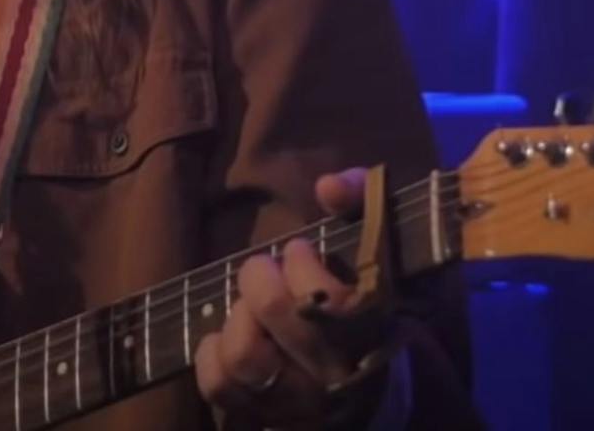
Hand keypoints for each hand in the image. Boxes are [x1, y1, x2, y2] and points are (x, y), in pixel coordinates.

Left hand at [195, 168, 392, 428]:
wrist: (379, 393)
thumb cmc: (373, 308)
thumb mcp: (382, 251)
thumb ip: (364, 204)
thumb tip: (327, 185)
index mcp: (369, 329)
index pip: (325, 294)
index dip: (301, 262)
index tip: (301, 251)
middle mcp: (334, 373)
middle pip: (275, 311)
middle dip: (260, 276)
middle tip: (266, 269)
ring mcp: (298, 403)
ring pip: (244, 356)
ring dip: (237, 319)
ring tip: (249, 308)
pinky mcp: (266, 418)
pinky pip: (219, 388)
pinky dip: (211, 356)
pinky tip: (226, 336)